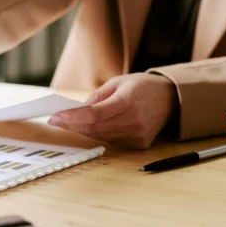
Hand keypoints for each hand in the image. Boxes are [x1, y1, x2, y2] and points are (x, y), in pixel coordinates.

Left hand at [47, 74, 177, 148]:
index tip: (55, 116)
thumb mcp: (118, 82)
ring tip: (66, 122)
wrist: (171, 99)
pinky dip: (98, 133)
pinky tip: (88, 127)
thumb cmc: (142, 87)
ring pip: (101, 136)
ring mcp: (137, 135)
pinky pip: (111, 140)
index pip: (93, 114)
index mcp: (128, 102)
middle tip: (55, 121)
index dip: (72, 117)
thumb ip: (97, 96)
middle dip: (71, 125)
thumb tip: (78, 109)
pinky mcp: (139, 144)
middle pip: (94, 128)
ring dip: (82, 130)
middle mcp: (133, 121)